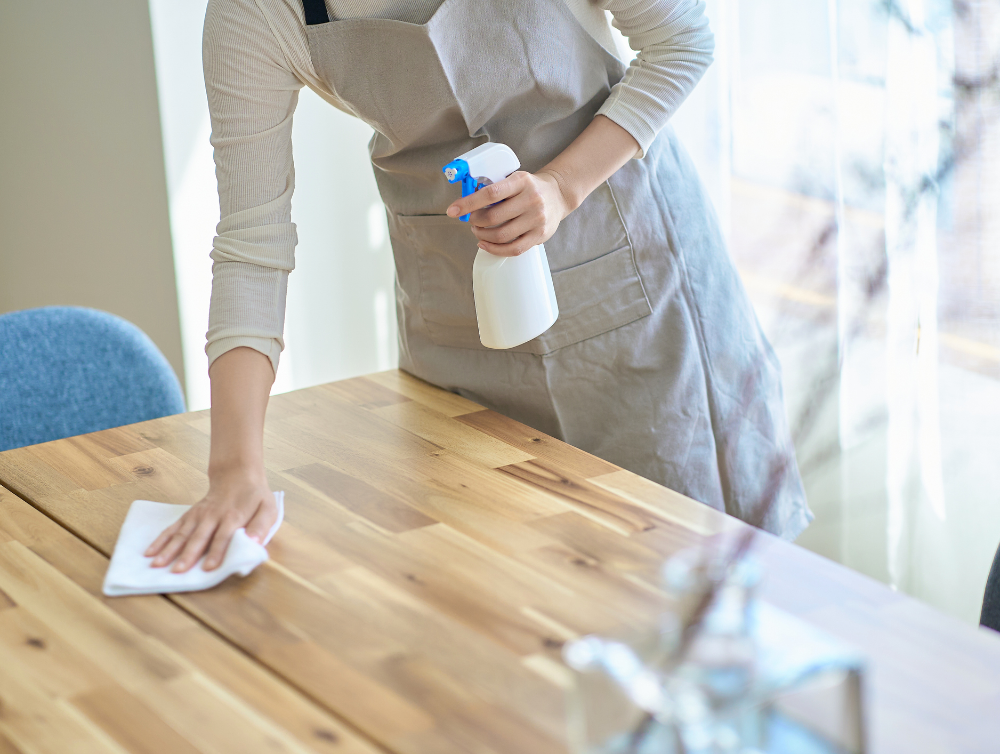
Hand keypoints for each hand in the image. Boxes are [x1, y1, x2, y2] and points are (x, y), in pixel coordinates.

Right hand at [144, 467, 276, 572]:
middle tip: (177, 572)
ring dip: (169, 549)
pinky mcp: (189, 515)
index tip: (209, 567)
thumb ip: (262, 526)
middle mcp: (213, 516)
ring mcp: (198, 515)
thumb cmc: (255, 497)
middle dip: (188, 555)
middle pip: (199, 537)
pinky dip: (161, 540)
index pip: (224, 536)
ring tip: (156, 565)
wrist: (237, 475)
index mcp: (233, 516)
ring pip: (182, 533)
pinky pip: (173, 528)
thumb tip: (254, 542)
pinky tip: (149, 552)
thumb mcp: (268, 509)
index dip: (217, 551)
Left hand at [446, 169, 573, 256]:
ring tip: (478, 231)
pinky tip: (485, 244)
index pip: (490, 193)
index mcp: (521, 181)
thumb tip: (466, 204)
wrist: (558, 195)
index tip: (452, 210)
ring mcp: (537, 219)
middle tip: (472, 220)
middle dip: (475, 221)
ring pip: (501, 235)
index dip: (468, 203)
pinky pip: (513, 249)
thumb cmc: (529, 188)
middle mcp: (531, 199)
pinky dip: (495, 249)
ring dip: (483, 236)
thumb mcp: (514, 179)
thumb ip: (495, 189)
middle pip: (493, 217)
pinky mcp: (540, 235)